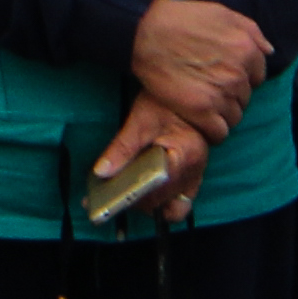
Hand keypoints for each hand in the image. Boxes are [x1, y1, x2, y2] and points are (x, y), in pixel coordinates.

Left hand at [92, 93, 209, 222]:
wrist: (186, 89)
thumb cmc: (164, 102)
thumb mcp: (139, 121)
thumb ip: (121, 149)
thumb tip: (101, 172)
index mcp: (185, 156)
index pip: (157, 190)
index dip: (134, 197)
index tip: (112, 197)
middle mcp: (195, 170)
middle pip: (164, 203)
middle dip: (138, 203)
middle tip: (114, 194)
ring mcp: (196, 175)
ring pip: (175, 209)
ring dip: (152, 206)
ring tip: (130, 194)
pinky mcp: (193, 176)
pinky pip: (179, 200)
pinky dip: (162, 200)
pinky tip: (143, 191)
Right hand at [127, 0, 270, 140]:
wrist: (148, 33)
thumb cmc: (183, 20)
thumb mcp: (223, 13)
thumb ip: (251, 31)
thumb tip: (269, 51)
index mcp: (246, 50)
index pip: (258, 77)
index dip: (241, 77)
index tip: (223, 75)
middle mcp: (238, 74)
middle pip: (245, 98)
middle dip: (231, 95)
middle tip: (208, 87)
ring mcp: (221, 94)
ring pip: (234, 117)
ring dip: (221, 113)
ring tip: (202, 103)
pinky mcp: (201, 111)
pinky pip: (219, 132)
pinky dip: (212, 130)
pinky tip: (200, 119)